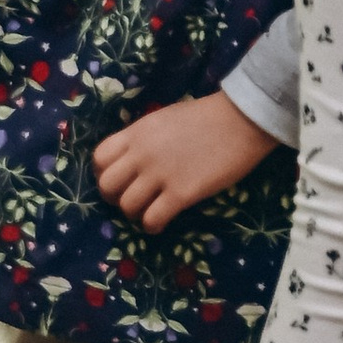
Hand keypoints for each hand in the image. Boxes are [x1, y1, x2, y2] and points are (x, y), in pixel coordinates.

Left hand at [93, 89, 276, 230]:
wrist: (242, 120)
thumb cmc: (208, 116)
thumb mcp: (165, 118)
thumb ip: (145, 138)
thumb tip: (135, 157)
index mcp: (137, 132)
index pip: (99, 157)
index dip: (104, 172)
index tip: (120, 178)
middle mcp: (142, 154)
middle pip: (107, 185)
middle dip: (115, 197)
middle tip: (132, 198)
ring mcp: (160, 174)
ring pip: (127, 206)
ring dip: (135, 213)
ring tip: (150, 211)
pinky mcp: (180, 193)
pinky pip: (152, 219)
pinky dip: (152, 226)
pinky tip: (161, 223)